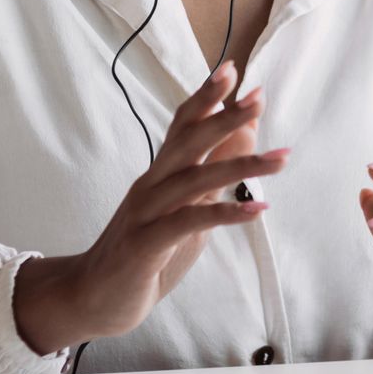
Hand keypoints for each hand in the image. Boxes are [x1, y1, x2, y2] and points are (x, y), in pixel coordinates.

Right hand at [15, 61, 287, 353]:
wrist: (90, 299)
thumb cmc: (143, 254)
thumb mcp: (184, 212)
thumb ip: (211, 177)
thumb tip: (245, 138)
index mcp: (159, 175)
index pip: (183, 127)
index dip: (208, 99)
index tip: (237, 73)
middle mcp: (150, 186)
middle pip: (187, 141)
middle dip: (223, 117)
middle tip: (257, 96)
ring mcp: (145, 214)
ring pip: (195, 180)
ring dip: (240, 166)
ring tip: (281, 158)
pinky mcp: (145, 245)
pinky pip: (188, 223)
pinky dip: (224, 213)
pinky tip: (257, 208)